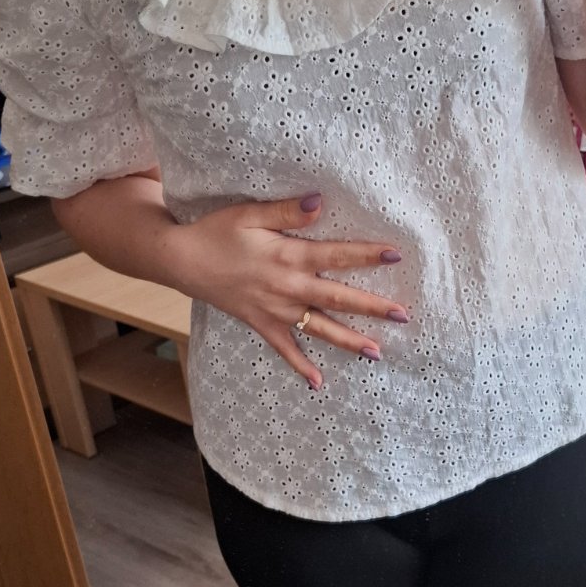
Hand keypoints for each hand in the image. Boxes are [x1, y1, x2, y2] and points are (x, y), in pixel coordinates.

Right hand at [166, 193, 408, 391]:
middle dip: (372, 308)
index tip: (395, 256)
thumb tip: (320, 203)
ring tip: (377, 352)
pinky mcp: (261, 324)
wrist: (182, 261)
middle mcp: (287, 288)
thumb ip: (287, 212)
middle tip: (403, 316)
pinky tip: (318, 383)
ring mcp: (275, 311)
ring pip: (319, 329)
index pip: (337, 256)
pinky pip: (285, 348)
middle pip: (338, 299)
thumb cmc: (217, 232)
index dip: (367, 256)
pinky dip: (300, 366)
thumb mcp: (250, 214)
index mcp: (288, 258)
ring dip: (349, 341)